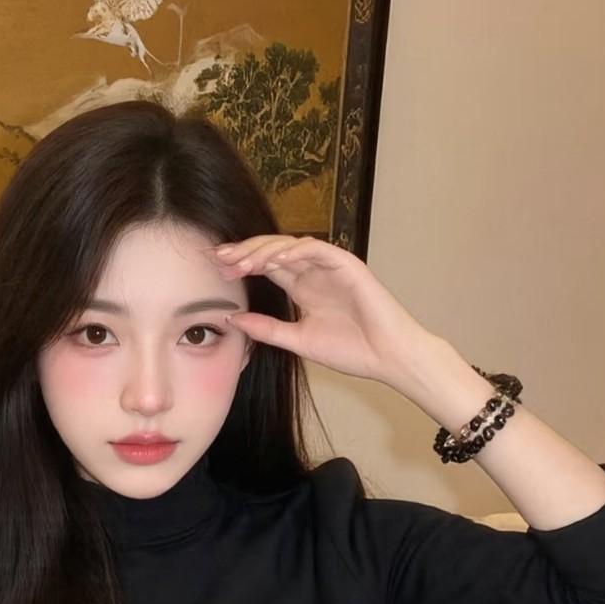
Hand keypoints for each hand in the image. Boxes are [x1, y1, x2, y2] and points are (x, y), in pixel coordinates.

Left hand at [207, 233, 441, 391]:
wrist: (388, 358)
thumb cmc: (351, 351)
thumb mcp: (297, 341)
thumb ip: (267, 330)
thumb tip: (232, 320)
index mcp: (302, 288)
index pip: (266, 267)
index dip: (241, 264)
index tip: (216, 269)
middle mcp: (313, 273)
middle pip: (273, 251)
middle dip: (245, 252)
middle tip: (219, 257)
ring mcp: (330, 266)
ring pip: (291, 245)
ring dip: (264, 250)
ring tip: (241, 259)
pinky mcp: (347, 264)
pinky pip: (317, 249)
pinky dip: (295, 250)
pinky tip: (274, 259)